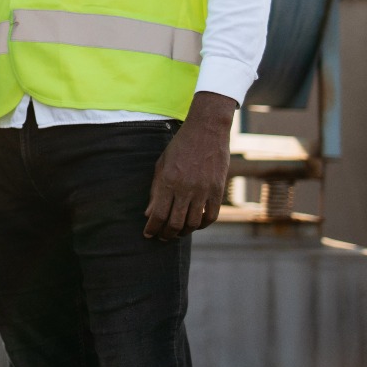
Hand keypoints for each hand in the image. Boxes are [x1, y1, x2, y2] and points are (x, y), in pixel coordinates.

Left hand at [143, 91, 237, 240]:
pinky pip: (211, 216)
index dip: (152, 228)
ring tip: (178, 232)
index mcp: (168, 181)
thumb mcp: (162, 164)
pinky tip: (196, 224)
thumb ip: (155, 190)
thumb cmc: (180, 146)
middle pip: (175, 223)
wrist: (207, 129)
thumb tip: (149, 213)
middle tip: (163, 236)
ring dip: (184, 232)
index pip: (158, 214)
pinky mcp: (218, 189)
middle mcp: (186, 188)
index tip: (148, 234)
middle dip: (166, 234)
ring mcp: (203, 190)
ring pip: (193, 223)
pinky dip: (203, 225)